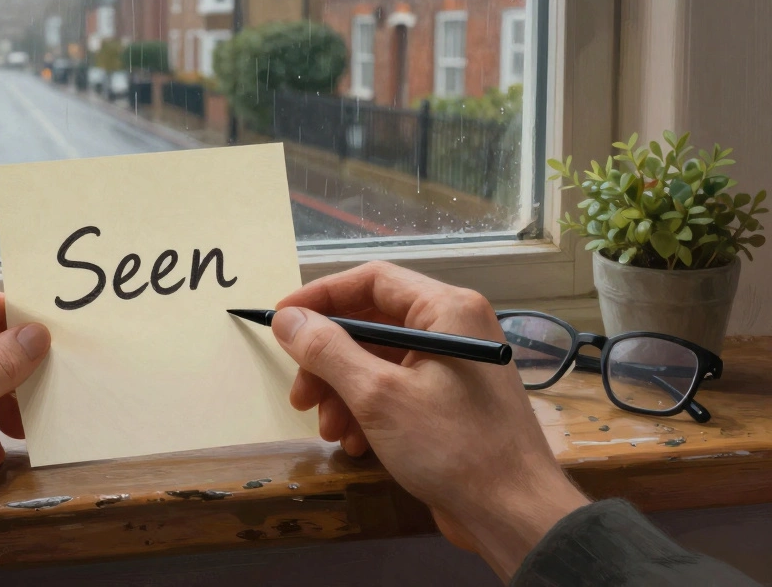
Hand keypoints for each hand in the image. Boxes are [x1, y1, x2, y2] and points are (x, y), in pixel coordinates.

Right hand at [272, 262, 588, 579]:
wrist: (515, 515)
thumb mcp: (378, 395)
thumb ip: (327, 350)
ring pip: (379, 361)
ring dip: (343, 392)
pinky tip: (354, 444)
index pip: (372, 281)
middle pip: (372, 324)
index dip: (321, 297)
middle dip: (328, 360)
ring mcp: (454, 366)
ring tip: (328, 430)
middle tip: (300, 395)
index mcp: (446, 309)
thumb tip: (287, 318)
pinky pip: (396, 389)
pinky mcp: (450, 401)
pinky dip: (367, 411)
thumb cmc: (452, 446)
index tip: (281, 321)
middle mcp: (453, 328)